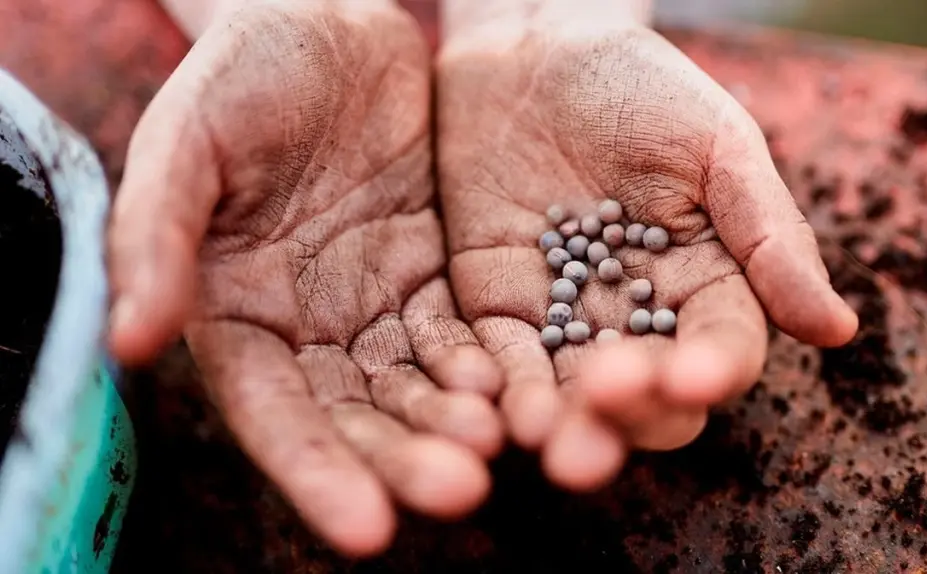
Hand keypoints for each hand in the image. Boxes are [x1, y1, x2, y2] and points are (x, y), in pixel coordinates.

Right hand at [106, 0, 502, 555]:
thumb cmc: (242, 73)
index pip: (275, 412)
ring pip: (418, 385)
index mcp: (236, 311)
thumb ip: (156, 235)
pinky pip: (463, 335)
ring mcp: (374, 305)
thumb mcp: (187, 139)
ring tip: (497, 447)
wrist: (326, 20)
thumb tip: (129, 342)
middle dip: (404, 460)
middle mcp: (308, 326)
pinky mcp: (433, 277)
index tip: (364, 530)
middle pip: (357, 415)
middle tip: (459, 491)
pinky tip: (517, 389)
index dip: (314, 472)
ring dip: (456, 424)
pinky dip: (487, 367)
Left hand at [436, 5, 857, 489]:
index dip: (713, 369)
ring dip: (562, 421)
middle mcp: (639, 318)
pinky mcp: (497, 305)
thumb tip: (838, 330)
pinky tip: (493, 403)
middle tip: (609, 398)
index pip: (722, 348)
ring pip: (570, 394)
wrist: (535, 48)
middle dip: (632, 412)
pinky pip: (498, 359)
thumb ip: (769, 233)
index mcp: (707, 284)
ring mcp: (566, 316)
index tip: (694, 374)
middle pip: (647, 396)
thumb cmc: (642, 88)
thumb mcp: (717, 146)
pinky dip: (498, 385)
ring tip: (545, 433)